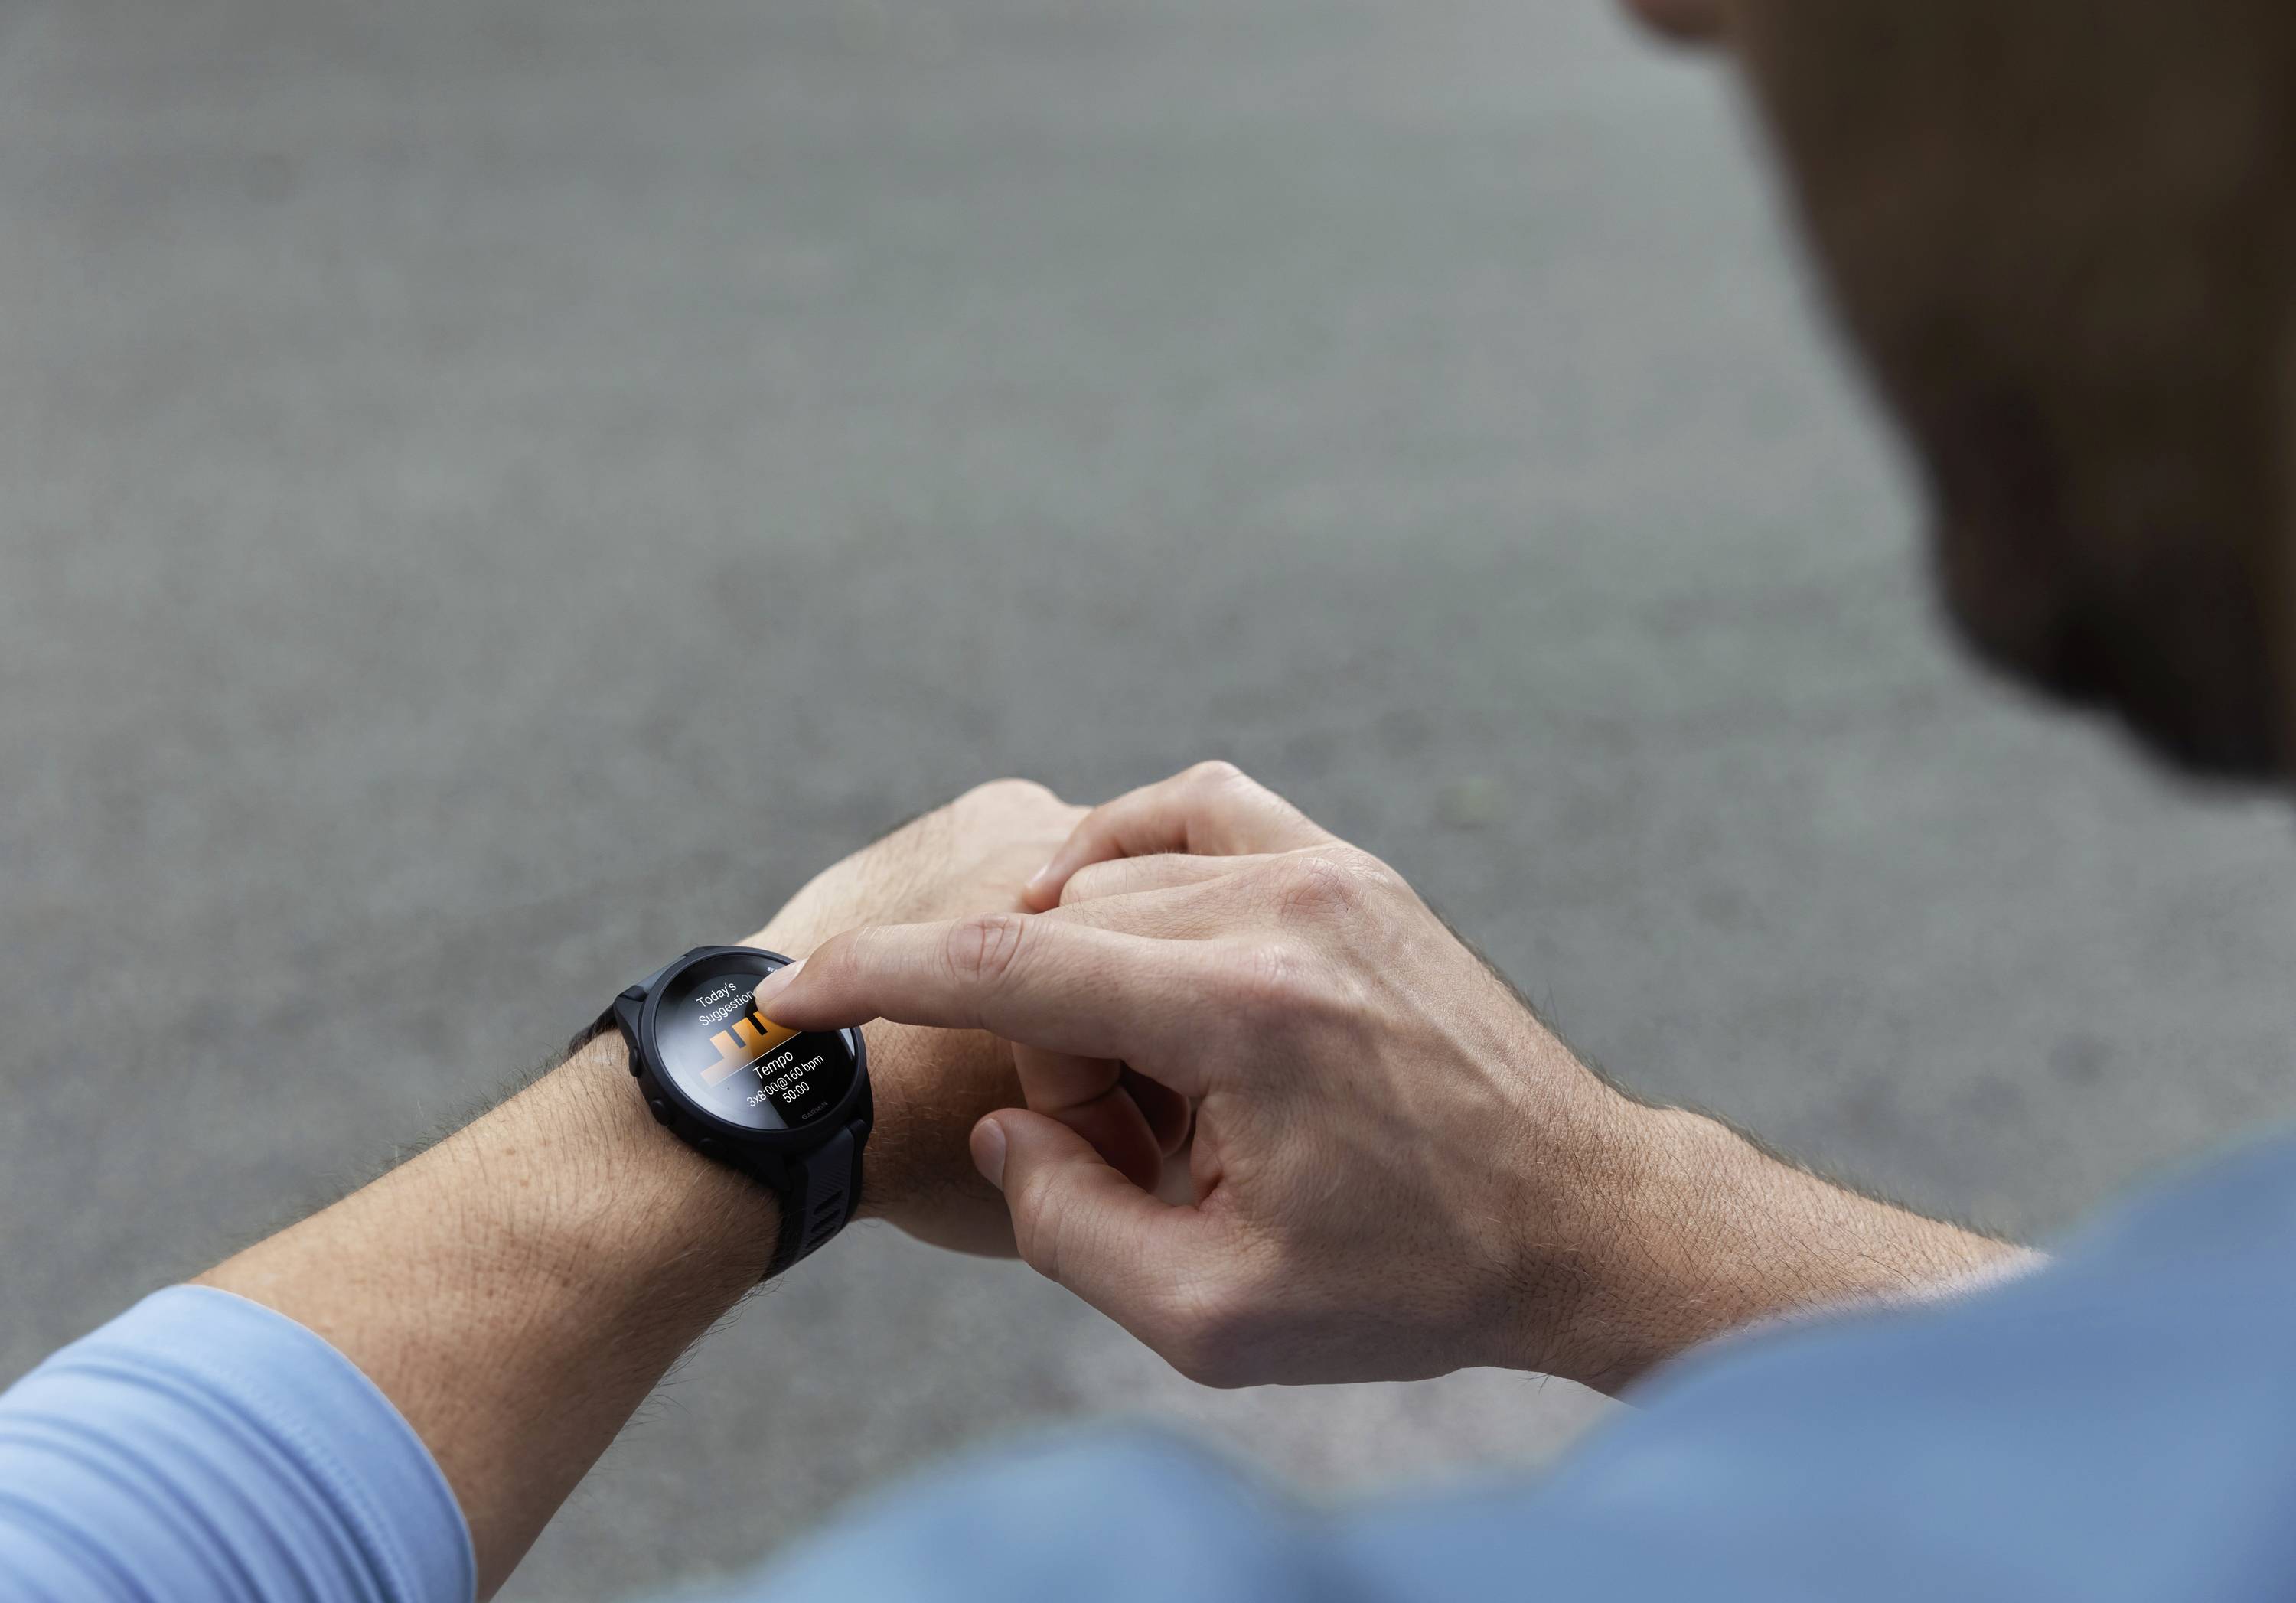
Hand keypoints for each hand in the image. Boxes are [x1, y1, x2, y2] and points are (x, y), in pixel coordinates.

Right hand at [756, 763, 2025, 1391]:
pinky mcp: (1350, 865)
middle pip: (1060, 929)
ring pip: (1116, 869)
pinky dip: (1131, 848)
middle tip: (1107, 1145)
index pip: (1007, 963)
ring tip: (1151, 1078)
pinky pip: (1198, 806)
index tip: (793, 993)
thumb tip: (1010, 1126)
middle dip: (1033, 1042)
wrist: (1577, 1217)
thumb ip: (1069, 1225)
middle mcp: (1282, 910)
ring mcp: (1325, 869)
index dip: (877, 976)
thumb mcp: (1214, 1318)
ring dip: (1085, 965)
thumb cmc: (1409, 1281)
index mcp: (1246, 1016)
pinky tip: (1125, 920)